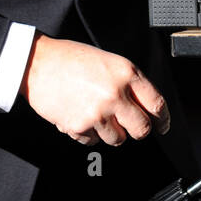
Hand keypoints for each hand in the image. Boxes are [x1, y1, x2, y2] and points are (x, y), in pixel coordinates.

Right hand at [22, 34, 169, 145]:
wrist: (38, 63)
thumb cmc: (72, 59)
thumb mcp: (109, 61)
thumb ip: (129, 83)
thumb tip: (146, 108)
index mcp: (126, 73)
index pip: (157, 104)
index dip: (163, 119)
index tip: (162, 125)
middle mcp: (115, 93)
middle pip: (141, 129)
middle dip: (138, 130)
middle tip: (129, 125)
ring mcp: (97, 112)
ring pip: (118, 139)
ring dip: (110, 131)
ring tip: (96, 113)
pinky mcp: (79, 126)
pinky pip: (94, 142)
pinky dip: (89, 133)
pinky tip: (80, 114)